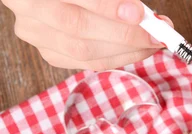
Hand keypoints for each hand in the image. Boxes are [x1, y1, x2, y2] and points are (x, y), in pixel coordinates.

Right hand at [2, 0, 169, 69]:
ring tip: (153, 42)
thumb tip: (147, 16)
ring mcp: (36, 34)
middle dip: (124, 34)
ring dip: (126, 49)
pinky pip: (88, 63)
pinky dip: (118, 57)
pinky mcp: (50, 53)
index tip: (139, 13)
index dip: (108, 7)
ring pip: (84, 51)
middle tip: (156, 33)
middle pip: (78, 28)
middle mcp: (29, 8)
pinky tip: (138, 50)